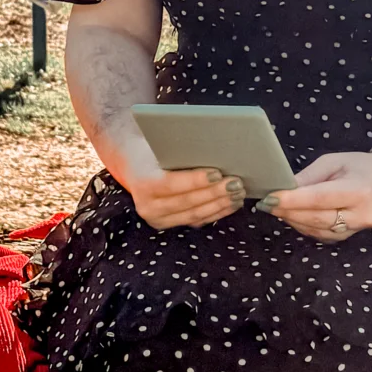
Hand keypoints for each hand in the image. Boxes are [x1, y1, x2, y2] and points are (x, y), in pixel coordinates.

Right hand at [113, 161, 246, 231]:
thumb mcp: (157, 147)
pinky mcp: (170, 224)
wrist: (134, 165)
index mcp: (144, 184)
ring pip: (194, 215)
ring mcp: (159, 219)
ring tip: (238, 194)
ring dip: (219, 205)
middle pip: (187, 202)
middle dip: (215, 193)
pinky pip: (197, 221)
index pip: (172, 184)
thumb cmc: (150, 151)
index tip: (217, 174)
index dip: (196, 180)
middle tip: (235, 183)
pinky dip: (216, 213)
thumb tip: (210, 148)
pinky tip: (231, 205)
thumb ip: (178, 151)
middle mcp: (148, 207)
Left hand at [256, 146, 371, 240]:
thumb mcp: (337, 161)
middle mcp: (361, 214)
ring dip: (294, 220)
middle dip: (287, 212)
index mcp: (359, 191)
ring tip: (277, 208)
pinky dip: (306, 226)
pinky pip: (324, 235)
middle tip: (266, 204)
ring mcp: (359, 229)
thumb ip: (311, 176)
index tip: (269, 198)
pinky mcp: (354, 236)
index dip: (292, 200)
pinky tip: (294, 216)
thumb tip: (285, 188)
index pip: (319, 198)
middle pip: (316, 218)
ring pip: (318, 230)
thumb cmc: (365, 166)